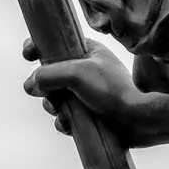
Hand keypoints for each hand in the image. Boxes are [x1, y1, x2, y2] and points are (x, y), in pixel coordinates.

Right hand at [21, 39, 151, 140]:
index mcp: (87, 52)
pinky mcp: (90, 116)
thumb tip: (32, 84)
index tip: (28, 55)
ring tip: (62, 111)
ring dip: (52, 107)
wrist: (140, 121)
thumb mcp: (76, 73)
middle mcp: (87, 72)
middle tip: (46, 92)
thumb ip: (48, 74)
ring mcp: (88, 95)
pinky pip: (66, 118)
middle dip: (43, 86)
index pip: (56, 44)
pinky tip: (69, 125)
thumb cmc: (112, 90)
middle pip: (49, 76)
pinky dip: (64, 122)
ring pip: (55, 99)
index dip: (39, 48)